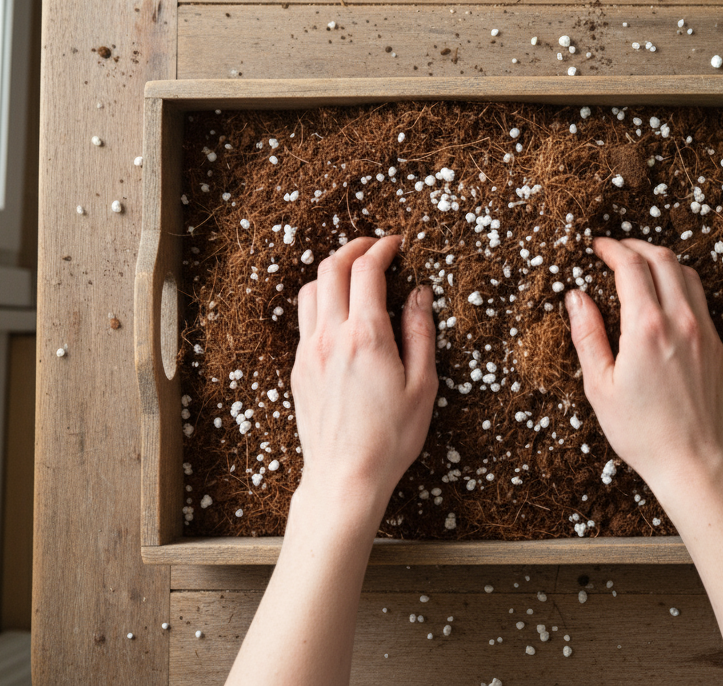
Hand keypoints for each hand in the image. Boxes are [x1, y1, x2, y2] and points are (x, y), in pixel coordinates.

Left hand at [291, 236, 436, 514]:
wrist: (345, 477)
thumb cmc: (391, 438)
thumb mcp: (423, 385)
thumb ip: (420, 332)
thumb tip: (419, 294)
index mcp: (366, 337)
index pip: (366, 271)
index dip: (382, 248)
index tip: (396, 244)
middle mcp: (330, 337)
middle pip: (330, 269)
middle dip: (353, 248)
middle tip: (374, 247)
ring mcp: (309, 352)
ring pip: (309, 290)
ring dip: (331, 273)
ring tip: (354, 276)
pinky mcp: (299, 369)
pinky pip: (305, 320)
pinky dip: (322, 302)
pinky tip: (341, 315)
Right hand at [565, 237, 722, 504]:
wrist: (694, 462)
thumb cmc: (642, 432)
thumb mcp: (600, 386)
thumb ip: (587, 335)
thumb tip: (576, 296)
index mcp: (647, 328)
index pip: (631, 266)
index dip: (612, 249)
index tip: (597, 246)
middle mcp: (681, 321)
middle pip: (663, 259)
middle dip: (637, 246)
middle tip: (616, 249)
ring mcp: (704, 332)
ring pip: (687, 274)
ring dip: (662, 261)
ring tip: (640, 266)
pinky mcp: (717, 345)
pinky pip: (700, 299)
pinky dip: (680, 284)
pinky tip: (663, 298)